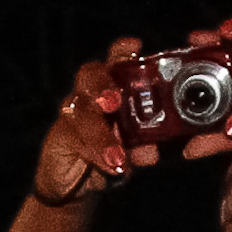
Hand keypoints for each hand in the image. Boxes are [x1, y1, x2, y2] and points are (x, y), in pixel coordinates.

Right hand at [37, 38, 143, 200]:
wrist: (78, 186)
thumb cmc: (114, 156)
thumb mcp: (140, 147)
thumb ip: (154, 142)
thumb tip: (171, 147)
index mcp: (114, 90)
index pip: (115, 62)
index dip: (121, 52)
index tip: (135, 46)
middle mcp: (90, 95)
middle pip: (90, 76)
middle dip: (102, 86)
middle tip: (114, 101)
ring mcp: (72, 114)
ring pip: (81, 113)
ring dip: (101, 135)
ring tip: (119, 157)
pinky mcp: (59, 136)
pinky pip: (74, 140)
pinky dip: (95, 154)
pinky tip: (112, 167)